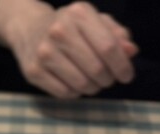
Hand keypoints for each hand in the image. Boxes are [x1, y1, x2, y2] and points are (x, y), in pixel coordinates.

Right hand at [0, 0, 138, 97]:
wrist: (28, 28)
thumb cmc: (68, 26)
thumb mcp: (93, 21)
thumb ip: (115, 35)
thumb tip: (131, 52)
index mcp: (79, 14)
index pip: (108, 47)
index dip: (122, 66)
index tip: (126, 76)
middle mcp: (60, 31)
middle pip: (96, 69)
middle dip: (107, 79)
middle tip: (107, 80)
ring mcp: (44, 53)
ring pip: (81, 84)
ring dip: (92, 88)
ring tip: (92, 83)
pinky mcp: (33, 72)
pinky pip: (65, 93)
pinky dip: (75, 93)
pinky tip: (75, 84)